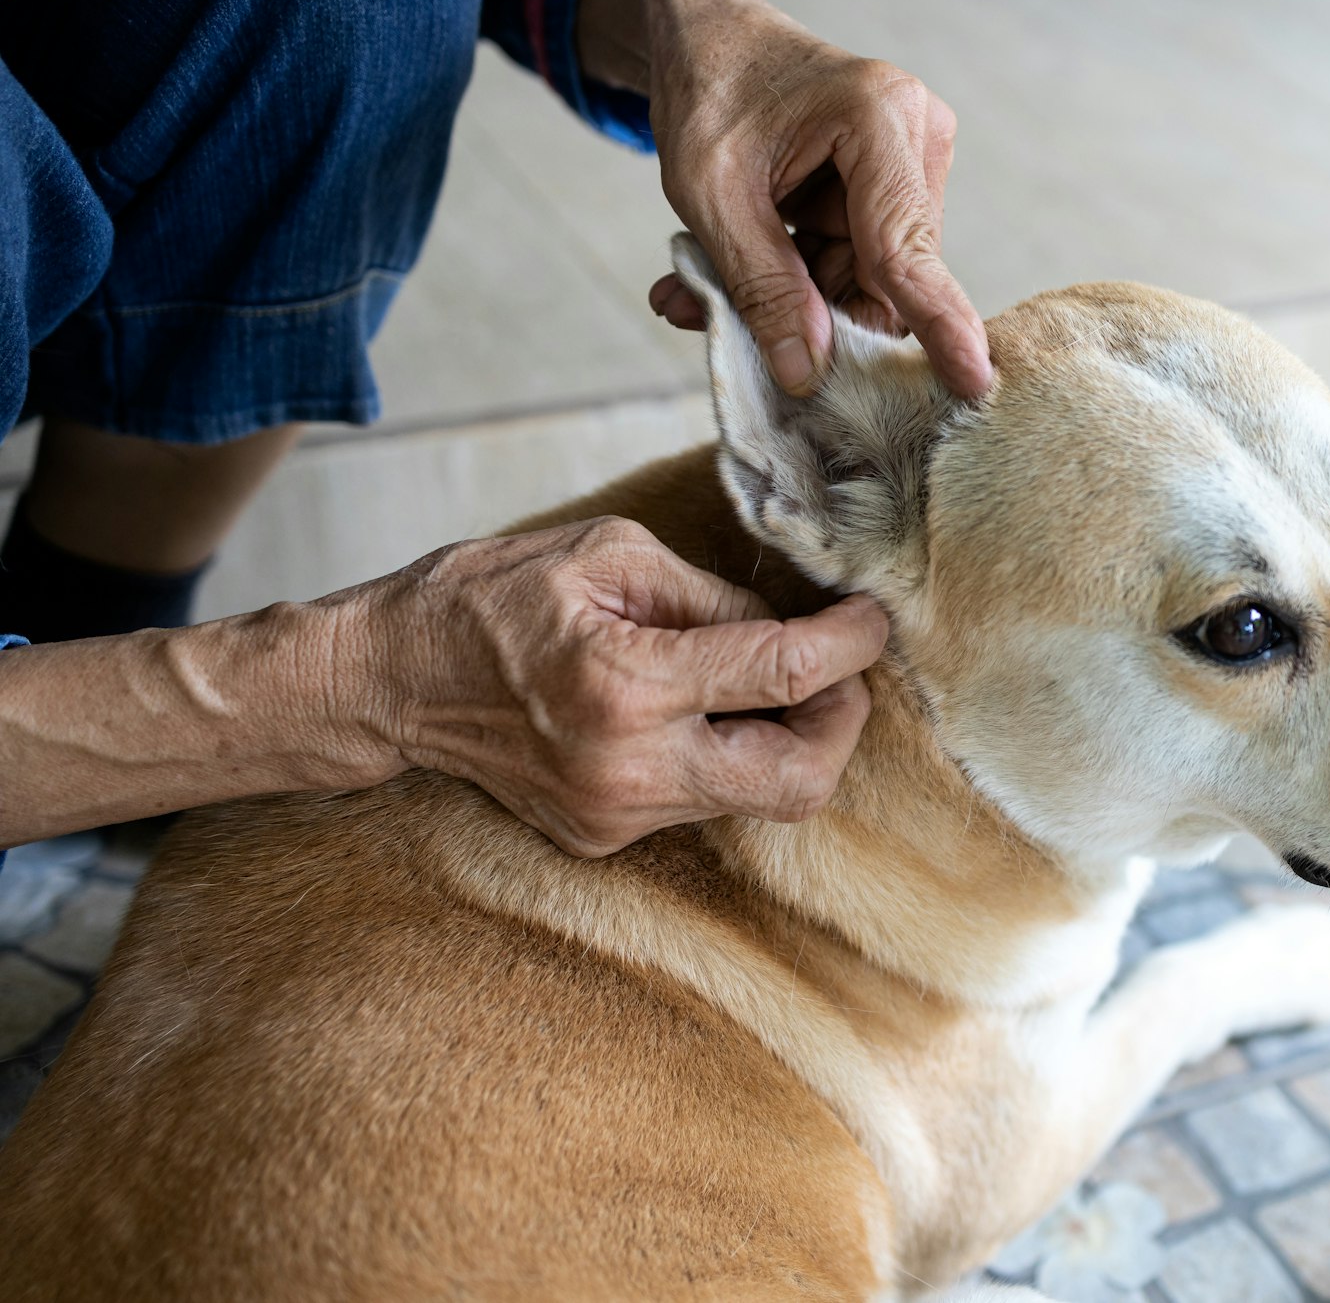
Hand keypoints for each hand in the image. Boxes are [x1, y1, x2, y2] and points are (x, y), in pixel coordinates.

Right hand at [346, 517, 887, 856]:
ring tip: (761, 680)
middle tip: (835, 672)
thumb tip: (791, 626)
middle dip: (841, 725)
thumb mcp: (608, 556)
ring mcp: (615, 816)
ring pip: (755, 798)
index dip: (852, 646)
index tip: (875, 619)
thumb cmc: (490, 598)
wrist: (391, 680)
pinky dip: (723, 755)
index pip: (786, 676)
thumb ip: (711, 595)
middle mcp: (629, 768)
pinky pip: (701, 800)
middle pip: (800, 783)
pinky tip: (695, 711)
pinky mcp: (602, 837)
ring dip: (784, 740)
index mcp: (629, 683)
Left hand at [578, 0, 990, 399]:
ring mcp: (911, 164)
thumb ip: (760, 284)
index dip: (935, 322)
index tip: (971, 383)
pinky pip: (858, 265)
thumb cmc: (708, 91)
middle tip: (725, 323)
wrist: (709, 40)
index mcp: (876, 117)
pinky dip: (798, 280)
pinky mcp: (894, 189)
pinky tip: (737, 272)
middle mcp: (915, 138)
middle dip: (815, 313)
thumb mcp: (710, 195)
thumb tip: (806, 373)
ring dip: (794, 299)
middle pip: (887, 276)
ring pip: (870, 280)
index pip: (907, 246)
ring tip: (705, 290)